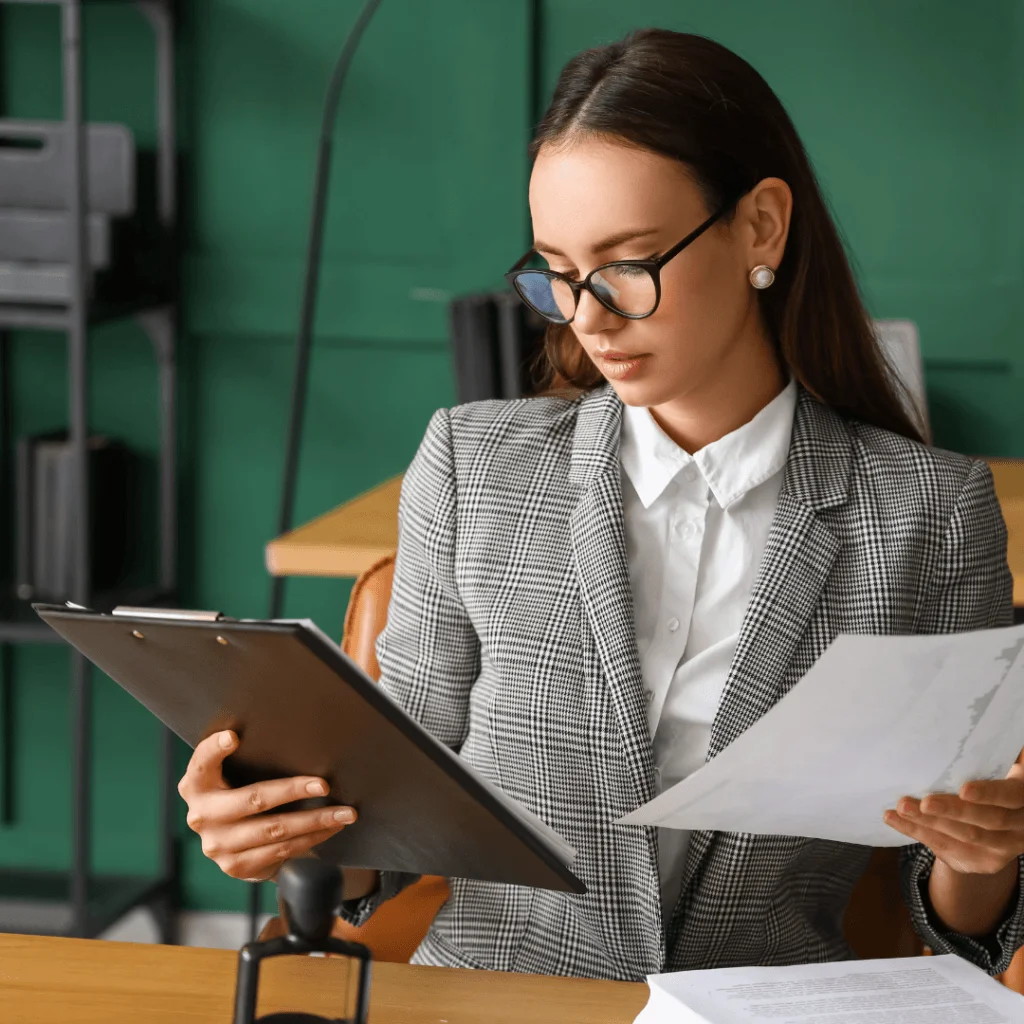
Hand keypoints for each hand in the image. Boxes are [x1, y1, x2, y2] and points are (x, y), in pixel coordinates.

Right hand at [177, 729, 356, 881]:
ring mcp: (218, 845)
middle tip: (324, 784)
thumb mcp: (234, 774)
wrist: (230, 842)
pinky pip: (281, 851)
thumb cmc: (239, 792)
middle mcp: (202, 816)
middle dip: (293, 790)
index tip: (234, 736)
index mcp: (197, 785)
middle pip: (253, 799)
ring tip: (344, 813)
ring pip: (275, 829)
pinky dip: (311, 838)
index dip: (214, 749)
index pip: (202, 762)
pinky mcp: (236, 866)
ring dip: (315, 820)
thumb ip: (247, 758)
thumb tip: (296, 738)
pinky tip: (330, 829)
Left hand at [884, 748, 1023, 874]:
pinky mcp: (980, 861)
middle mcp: (1019, 828)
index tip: (963, 789)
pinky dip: (916, 831)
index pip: (1012, 796)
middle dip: (952, 811)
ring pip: (964, 837)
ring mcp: (1001, 849)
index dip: (989, 793)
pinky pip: (946, 847)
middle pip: (987, 821)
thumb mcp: (997, 767)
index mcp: (1023, 798)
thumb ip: (988, 756)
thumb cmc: (989, 779)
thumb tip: (963, 727)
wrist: (994, 824)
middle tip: (924, 802)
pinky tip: (893, 818)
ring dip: (928, 822)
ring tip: (901, 806)